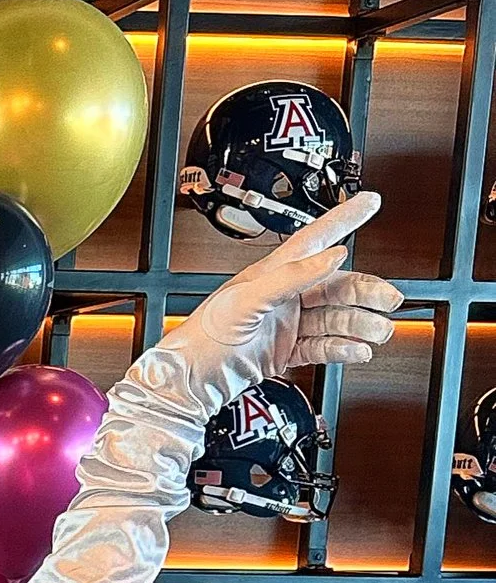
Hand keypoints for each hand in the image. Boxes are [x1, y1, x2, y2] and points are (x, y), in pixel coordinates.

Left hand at [167, 189, 401, 404]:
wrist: (191, 381)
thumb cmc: (204, 336)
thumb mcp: (248, 300)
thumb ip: (291, 276)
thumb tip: (331, 255)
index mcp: (270, 273)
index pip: (315, 238)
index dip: (343, 219)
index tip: (370, 202)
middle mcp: (282, 295)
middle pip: (335, 285)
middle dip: (366, 292)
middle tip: (389, 299)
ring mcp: (285, 323)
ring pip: (334, 318)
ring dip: (359, 324)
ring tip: (378, 331)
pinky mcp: (284, 350)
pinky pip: (322, 345)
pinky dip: (342, 348)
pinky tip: (357, 350)